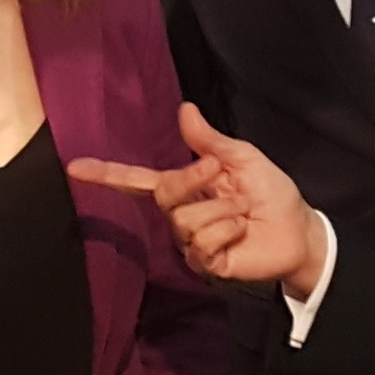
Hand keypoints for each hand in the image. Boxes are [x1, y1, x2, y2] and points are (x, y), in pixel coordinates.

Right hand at [69, 103, 327, 298]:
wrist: (299, 230)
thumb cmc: (271, 194)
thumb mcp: (242, 158)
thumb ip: (209, 140)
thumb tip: (185, 109)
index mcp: (184, 187)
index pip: (137, 181)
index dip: (106, 175)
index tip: (75, 167)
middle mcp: (180, 215)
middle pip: (164, 194)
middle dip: (195, 179)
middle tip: (225, 176)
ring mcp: (191, 243)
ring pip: (186, 220)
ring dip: (223, 209)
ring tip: (242, 213)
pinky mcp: (206, 264)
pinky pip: (203, 242)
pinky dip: (228, 230)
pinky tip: (241, 231)